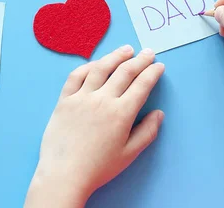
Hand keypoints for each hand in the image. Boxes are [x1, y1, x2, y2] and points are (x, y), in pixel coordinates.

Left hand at [24, 45, 164, 207]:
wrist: (64, 174)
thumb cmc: (98, 168)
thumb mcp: (129, 154)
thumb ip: (147, 132)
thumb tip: (159, 114)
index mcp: (121, 113)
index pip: (141, 85)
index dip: (152, 73)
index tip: (159, 66)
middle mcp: (102, 100)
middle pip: (124, 72)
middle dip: (140, 60)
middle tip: (148, 53)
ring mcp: (81, 97)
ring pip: (101, 68)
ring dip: (116, 56)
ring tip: (126, 49)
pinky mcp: (65, 99)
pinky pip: (76, 76)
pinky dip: (88, 66)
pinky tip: (96, 63)